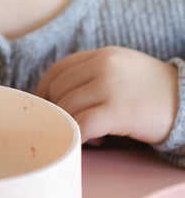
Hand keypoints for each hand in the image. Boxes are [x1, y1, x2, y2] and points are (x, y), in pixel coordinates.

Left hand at [35, 47, 176, 144]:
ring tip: (91, 134)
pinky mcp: (119, 111)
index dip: (45, 89)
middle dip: (58, 110)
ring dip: (72, 125)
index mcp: (102, 55)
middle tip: (72, 124)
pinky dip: (81, 136)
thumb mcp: (123, 69)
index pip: (58, 69)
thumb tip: (57, 94)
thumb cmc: (154, 92)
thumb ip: (93, 73)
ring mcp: (111, 87)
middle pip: (59, 89)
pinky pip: (83, 125)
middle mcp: (103, 66)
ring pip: (68, 107)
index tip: (44, 105)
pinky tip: (95, 141)